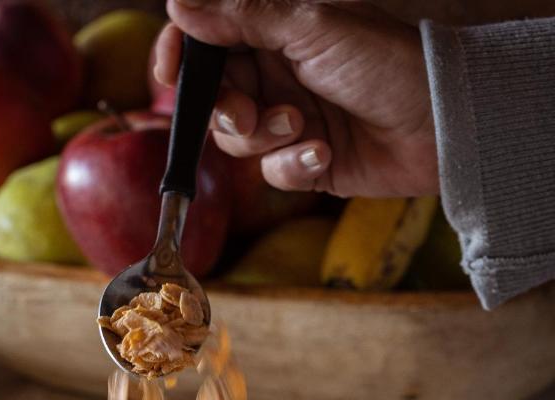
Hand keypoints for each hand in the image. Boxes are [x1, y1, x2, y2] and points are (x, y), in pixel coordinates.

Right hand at [154, 0, 438, 196]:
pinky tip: (324, 156)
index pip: (209, 39)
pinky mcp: (306, 163)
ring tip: (305, 130)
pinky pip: (273, 173)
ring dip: (266, 140)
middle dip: (227, 110)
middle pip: (216, 99)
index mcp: (276, 31)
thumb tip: (178, 3)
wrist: (440, 125)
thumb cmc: (385, 62)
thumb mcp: (311, 27)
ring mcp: (290, 121)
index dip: (183, 56)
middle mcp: (277, 75)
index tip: (169, 74)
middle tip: (249, 115)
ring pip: (239, 142)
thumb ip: (243, 17)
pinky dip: (293, 167)